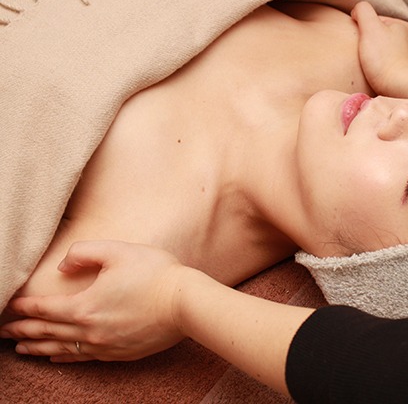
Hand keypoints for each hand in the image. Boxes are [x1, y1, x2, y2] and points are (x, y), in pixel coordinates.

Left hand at [0, 241, 186, 361]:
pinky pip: (83, 358)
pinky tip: (57, 358)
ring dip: (38, 349)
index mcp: (84, 305)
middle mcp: (89, 330)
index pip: (44, 308)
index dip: (25, 307)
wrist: (186, 303)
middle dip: (23, 332)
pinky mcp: (119, 353)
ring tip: (21, 349)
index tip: (11, 307)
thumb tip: (63, 265)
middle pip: (47, 332)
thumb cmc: (155, 274)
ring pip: (62, 349)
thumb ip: (84, 253)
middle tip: (4, 333)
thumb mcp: (118, 251)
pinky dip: (64, 358)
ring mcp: (104, 345)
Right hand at [351, 1, 407, 95]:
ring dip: (376, 58)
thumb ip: (362, 11)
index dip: (362, 31)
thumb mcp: (370, 28)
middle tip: (364, 57)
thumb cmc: (384, 60)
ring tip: (372, 68)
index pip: (374, 21)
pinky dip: (383, 70)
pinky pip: (390, 66)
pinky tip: (379, 76)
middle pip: (380, 37)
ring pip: (385, 52)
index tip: (361, 45)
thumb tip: (357, 12)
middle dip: (369, 45)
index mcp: (402, 25)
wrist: (401, 89)